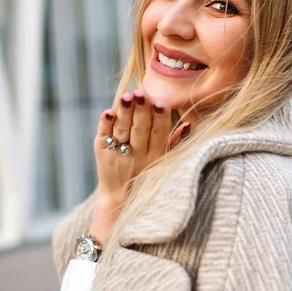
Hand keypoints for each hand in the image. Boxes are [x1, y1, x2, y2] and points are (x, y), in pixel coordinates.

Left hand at [92, 88, 190, 206]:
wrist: (120, 198)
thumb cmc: (147, 173)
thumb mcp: (164, 160)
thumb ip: (175, 141)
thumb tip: (188, 124)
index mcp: (157, 155)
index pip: (159, 134)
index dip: (160, 118)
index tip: (160, 102)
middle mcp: (138, 156)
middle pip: (140, 130)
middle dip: (141, 111)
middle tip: (141, 93)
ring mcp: (119, 154)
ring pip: (122, 131)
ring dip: (124, 113)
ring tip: (126, 96)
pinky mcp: (103, 153)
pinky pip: (104, 136)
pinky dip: (105, 124)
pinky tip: (108, 112)